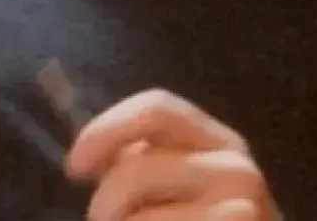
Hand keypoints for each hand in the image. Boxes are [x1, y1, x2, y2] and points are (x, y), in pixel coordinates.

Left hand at [65, 88, 279, 220]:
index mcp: (217, 139)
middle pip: (139, 166)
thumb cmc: (200, 220)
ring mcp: (242, 207)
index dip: (107, 129)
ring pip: (144, 216)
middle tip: (101, 220)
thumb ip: (141, 161)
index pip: (157, 108)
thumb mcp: (176, 184)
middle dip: (105, 200)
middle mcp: (236, 166)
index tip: (74, 165)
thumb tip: (87, 152)